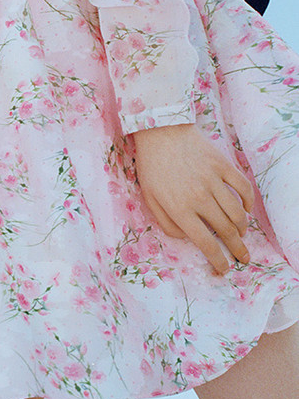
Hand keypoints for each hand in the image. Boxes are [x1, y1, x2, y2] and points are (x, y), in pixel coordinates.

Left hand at [132, 123, 254, 274]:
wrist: (159, 130)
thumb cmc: (151, 165)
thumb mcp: (149, 198)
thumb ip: (167, 223)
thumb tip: (187, 237)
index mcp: (179, 209)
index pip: (205, 243)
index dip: (218, 260)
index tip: (224, 268)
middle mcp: (199, 198)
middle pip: (226, 231)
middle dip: (237, 249)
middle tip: (243, 258)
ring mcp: (213, 180)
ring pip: (237, 213)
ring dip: (243, 228)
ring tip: (241, 234)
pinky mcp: (222, 165)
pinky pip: (243, 188)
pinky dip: (248, 202)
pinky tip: (246, 209)